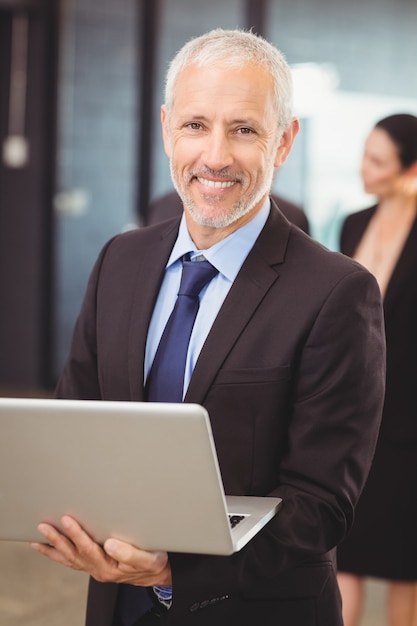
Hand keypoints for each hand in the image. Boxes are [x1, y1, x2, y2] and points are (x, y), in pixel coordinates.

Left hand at [31, 515, 171, 585]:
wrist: (156, 574)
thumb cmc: (153, 562)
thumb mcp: (150, 558)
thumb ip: (130, 553)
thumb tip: (109, 544)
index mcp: (110, 567)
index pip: (90, 548)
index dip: (77, 534)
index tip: (67, 520)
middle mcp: (98, 569)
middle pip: (74, 553)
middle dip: (59, 538)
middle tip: (45, 525)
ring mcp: (94, 568)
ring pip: (69, 558)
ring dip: (53, 546)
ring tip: (39, 534)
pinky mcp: (93, 565)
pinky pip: (70, 561)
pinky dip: (56, 554)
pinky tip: (46, 545)